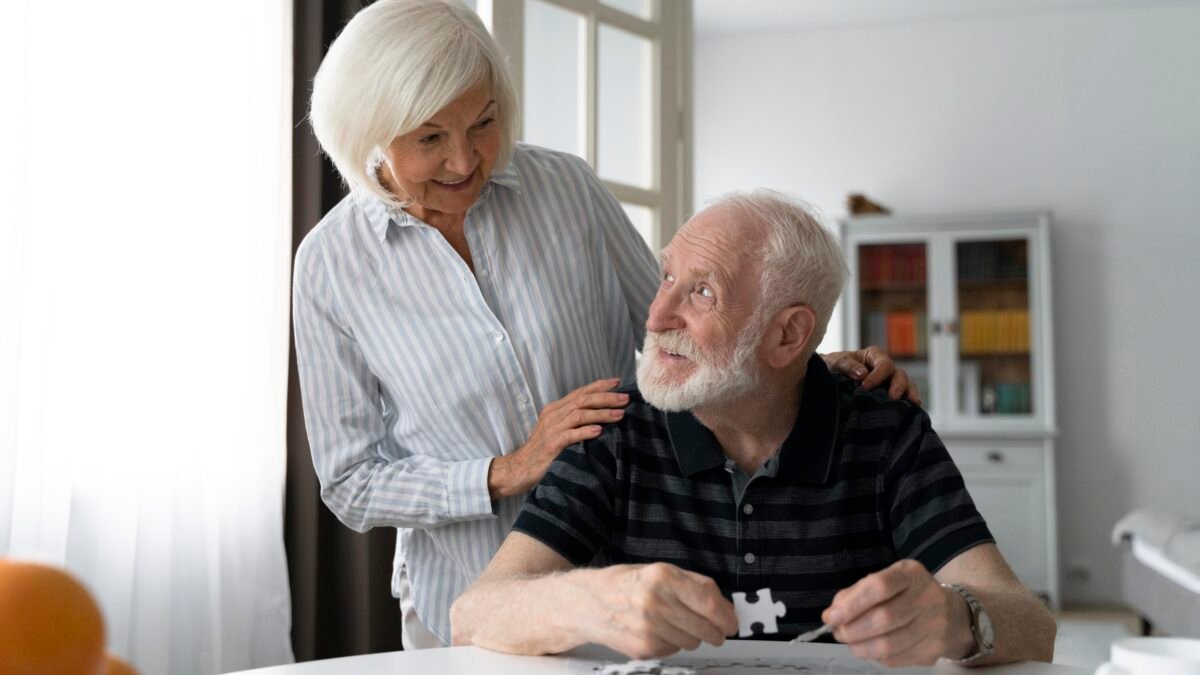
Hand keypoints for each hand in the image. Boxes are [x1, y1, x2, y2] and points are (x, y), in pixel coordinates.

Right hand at [488, 378, 628, 498]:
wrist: (520, 469)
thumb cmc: (542, 451)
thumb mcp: (556, 430)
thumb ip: (573, 421)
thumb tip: (600, 416)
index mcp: (554, 409)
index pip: (580, 392)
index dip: (599, 386)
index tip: (617, 383)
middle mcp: (553, 415)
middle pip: (582, 400)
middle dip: (606, 398)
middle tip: (625, 399)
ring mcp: (551, 429)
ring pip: (579, 414)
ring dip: (601, 413)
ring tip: (619, 414)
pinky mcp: (551, 445)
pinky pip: (570, 435)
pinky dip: (586, 431)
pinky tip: (599, 431)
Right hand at [580, 563, 737, 658]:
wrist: (586, 604)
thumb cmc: (623, 584)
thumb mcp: (658, 571)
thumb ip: (694, 584)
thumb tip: (724, 606)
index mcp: (663, 577)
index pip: (709, 603)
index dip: (727, 616)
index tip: (732, 622)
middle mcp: (656, 603)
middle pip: (705, 627)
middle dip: (715, 631)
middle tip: (717, 630)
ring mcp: (649, 629)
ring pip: (692, 642)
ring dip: (691, 636)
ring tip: (673, 623)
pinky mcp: (643, 648)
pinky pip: (674, 650)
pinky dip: (672, 643)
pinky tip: (657, 631)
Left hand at [821, 559, 967, 667]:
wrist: (949, 613)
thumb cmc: (906, 594)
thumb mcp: (885, 581)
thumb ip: (856, 594)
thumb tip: (832, 616)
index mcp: (912, 573)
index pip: (879, 586)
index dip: (852, 604)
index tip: (831, 616)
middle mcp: (929, 597)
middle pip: (883, 618)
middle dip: (853, 629)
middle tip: (839, 633)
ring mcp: (935, 625)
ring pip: (889, 645)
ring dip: (861, 647)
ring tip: (851, 643)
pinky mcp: (934, 649)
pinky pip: (897, 659)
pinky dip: (876, 657)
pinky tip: (870, 648)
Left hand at [823, 346, 921, 404]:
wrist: (826, 378)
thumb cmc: (833, 366)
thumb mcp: (836, 362)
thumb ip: (848, 365)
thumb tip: (863, 374)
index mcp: (874, 356)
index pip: (884, 365)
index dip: (878, 376)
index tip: (865, 387)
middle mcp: (885, 368)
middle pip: (899, 375)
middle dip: (898, 386)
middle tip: (892, 398)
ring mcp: (889, 382)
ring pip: (906, 385)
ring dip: (909, 393)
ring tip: (912, 404)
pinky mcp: (888, 395)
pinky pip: (903, 397)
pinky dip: (908, 402)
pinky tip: (912, 410)